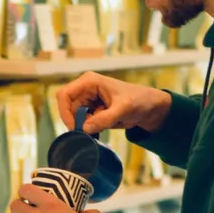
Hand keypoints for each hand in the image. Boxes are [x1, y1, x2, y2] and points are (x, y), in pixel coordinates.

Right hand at [56, 71, 171, 133]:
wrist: (149, 107)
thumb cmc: (139, 100)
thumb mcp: (123, 109)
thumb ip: (104, 119)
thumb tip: (84, 129)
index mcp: (89, 81)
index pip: (64, 95)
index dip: (64, 112)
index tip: (75, 127)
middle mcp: (85, 89)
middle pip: (67, 108)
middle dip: (76, 121)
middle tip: (90, 131)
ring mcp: (87, 100)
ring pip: (73, 117)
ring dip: (84, 125)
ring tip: (102, 126)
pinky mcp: (91, 110)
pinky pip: (82, 122)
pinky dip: (89, 128)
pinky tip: (103, 127)